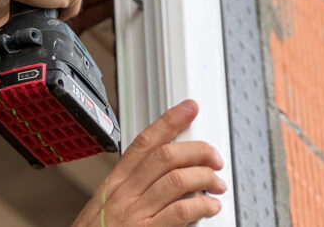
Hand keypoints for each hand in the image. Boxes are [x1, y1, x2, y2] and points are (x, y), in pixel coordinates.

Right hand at [73, 100, 225, 225]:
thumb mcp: (106, 206)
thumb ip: (132, 188)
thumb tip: (165, 174)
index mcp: (115, 183)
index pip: (144, 142)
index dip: (169, 121)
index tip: (188, 109)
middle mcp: (125, 193)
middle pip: (166, 156)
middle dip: (197, 151)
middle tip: (213, 158)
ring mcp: (135, 213)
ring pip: (177, 179)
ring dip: (205, 178)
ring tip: (217, 184)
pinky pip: (180, 211)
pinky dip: (201, 205)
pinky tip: (210, 206)